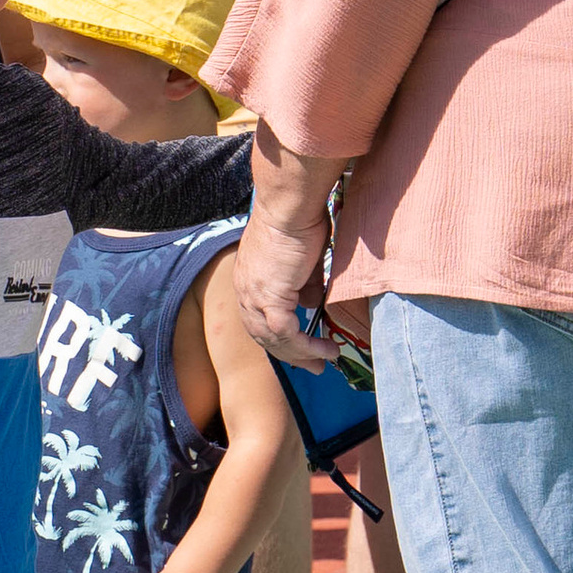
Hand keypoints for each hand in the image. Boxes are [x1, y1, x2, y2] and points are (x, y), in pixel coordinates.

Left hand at [231, 198, 340, 361]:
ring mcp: (254, 296)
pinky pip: (287, 334)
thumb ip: (303, 284)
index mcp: (248, 282)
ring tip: (327, 359)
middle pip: (263, 337)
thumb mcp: (301, 260)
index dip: (279, 339)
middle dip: (290, 356)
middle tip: (315, 366)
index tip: (301, 350)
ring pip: (275, 340)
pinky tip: (326, 348)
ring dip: (302, 354)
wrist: (290, 206)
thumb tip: (310, 302)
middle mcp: (245, 292)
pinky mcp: (269, 297)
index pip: (258, 321)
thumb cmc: (298, 221)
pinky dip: (307, 346)